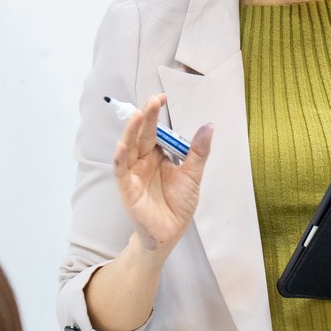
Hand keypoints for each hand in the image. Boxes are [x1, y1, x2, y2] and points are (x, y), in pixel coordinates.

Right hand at [112, 94, 212, 252]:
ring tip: (138, 114)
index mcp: (157, 154)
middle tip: (154, 100)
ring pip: (128, 147)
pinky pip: (121, 169)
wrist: (170, 232)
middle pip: (142, 134)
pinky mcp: (126, 187)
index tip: (162, 97)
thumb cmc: (178, 204)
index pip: (154, 130)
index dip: (156, 114)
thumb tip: (209, 126)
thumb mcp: (193, 175)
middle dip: (146, 116)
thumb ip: (198, 152)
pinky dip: (121, 156)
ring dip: (131, 131)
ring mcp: (133, 172)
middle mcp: (142, 160)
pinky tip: (124, 145)